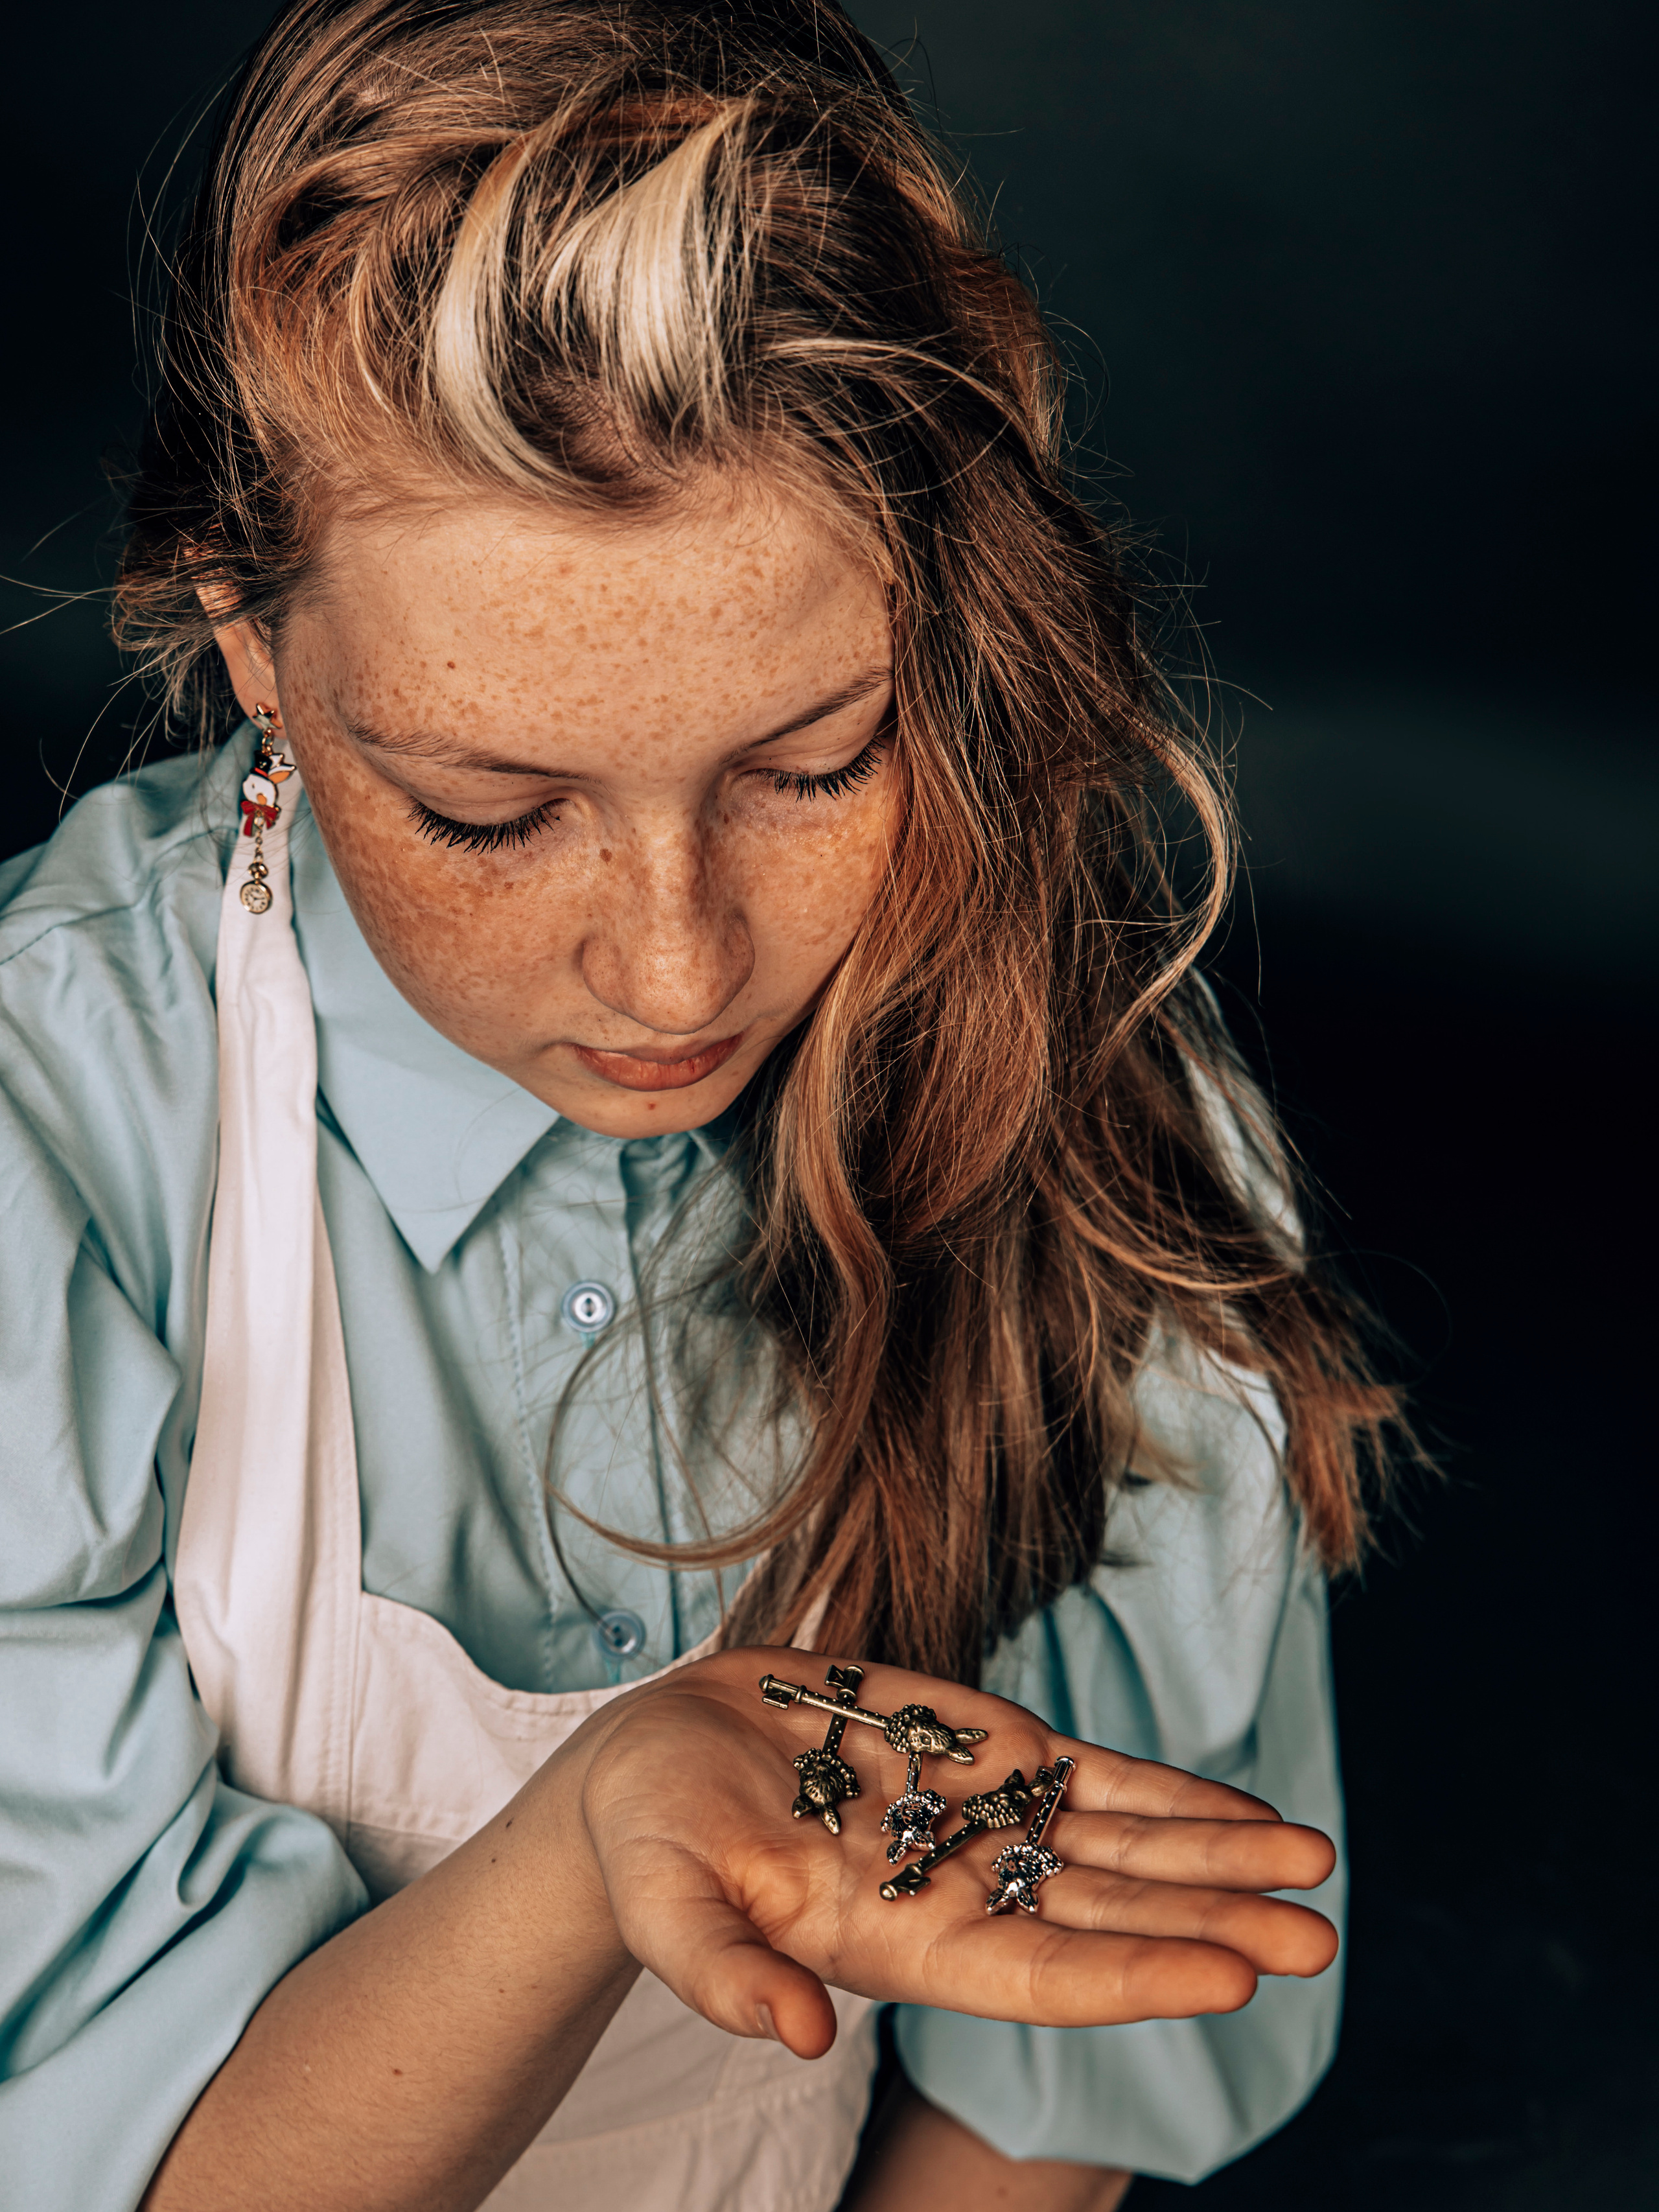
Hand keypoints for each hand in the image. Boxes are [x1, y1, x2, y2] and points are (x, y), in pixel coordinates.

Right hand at [560, 1646, 1338, 2059]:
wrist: (658, 1756)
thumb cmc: (651, 1841)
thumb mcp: (664, 1900)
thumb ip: (723, 1972)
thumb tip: (800, 2038)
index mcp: (899, 1944)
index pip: (1039, 1976)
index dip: (1135, 1975)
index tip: (1233, 1975)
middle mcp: (962, 1893)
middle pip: (1109, 1919)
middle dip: (1213, 1924)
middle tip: (1316, 1937)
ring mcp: (982, 1822)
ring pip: (1123, 1850)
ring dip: (1218, 1861)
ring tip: (1315, 1864)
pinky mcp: (983, 1753)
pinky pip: (1096, 1783)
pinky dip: (1171, 1798)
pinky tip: (1243, 1815)